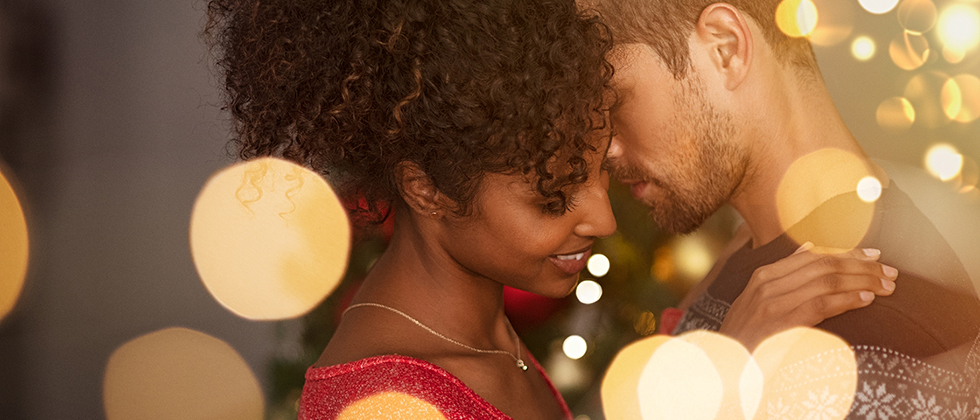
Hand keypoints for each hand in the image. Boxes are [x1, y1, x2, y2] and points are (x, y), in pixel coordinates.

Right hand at [719, 243, 898, 350]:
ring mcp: (772, 302)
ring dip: (861, 282)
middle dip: (861, 266)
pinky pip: (820, 305)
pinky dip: (846, 300)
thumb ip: (783, 275)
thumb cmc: (745, 334)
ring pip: (826, 281)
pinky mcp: (780, 322)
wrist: (723, 362)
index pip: (814, 256)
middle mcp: (768, 284)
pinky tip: (866, 300)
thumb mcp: (757, 299)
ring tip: (885, 286)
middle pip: (824, 265)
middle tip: (889, 272)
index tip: (874, 256)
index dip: (848, 253)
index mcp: (764, 275)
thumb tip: (810, 247)